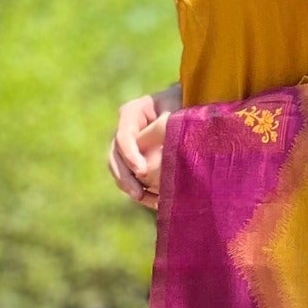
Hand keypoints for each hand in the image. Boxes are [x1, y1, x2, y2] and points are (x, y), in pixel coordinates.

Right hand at [108, 83, 179, 209]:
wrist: (192, 107)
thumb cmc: (187, 104)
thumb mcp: (179, 110)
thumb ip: (168, 126)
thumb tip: (164, 150)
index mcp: (132, 113)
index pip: (124, 136)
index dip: (130, 155)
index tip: (142, 171)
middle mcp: (126, 129)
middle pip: (115, 156)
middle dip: (125, 177)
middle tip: (138, 194)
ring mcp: (129, 146)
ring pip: (120, 170)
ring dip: (131, 187)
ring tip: (148, 201)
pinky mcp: (137, 160)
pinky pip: (132, 179)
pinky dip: (142, 191)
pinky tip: (157, 203)